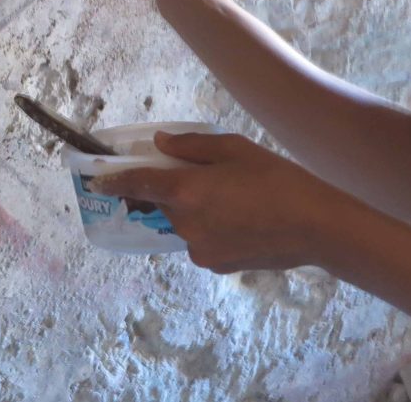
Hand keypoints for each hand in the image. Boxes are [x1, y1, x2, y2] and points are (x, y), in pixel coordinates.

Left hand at [92, 132, 349, 273]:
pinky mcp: (216, 264)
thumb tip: (159, 146)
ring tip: (236, 199)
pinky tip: (243, 219)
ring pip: (184, 223)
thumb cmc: (277, 179)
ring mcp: (199, 248)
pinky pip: (202, 241)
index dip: (113, 181)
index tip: (95, 181)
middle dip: (175, 191)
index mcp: (185, 191)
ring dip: (196, 210)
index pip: (136, 184)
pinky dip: (212, 228)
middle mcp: (185, 223)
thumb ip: (190, 147)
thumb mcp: (234, 148)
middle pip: (164, 204)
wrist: (316, 226)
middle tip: (209, 179)